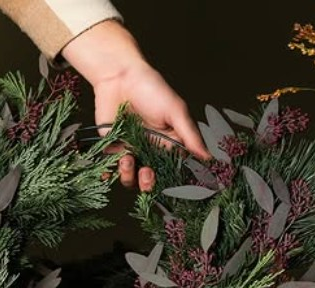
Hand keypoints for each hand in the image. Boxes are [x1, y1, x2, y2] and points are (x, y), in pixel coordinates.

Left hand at [62, 21, 210, 190]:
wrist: (120, 76)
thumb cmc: (152, 89)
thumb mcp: (176, 111)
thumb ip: (190, 136)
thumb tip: (208, 158)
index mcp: (169, 143)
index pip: (173, 169)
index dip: (172, 180)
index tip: (171, 184)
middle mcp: (150, 150)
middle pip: (151, 179)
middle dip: (149, 183)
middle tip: (147, 174)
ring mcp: (130, 150)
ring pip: (130, 177)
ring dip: (129, 176)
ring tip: (127, 161)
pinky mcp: (111, 147)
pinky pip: (109, 168)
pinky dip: (107, 175)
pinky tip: (106, 174)